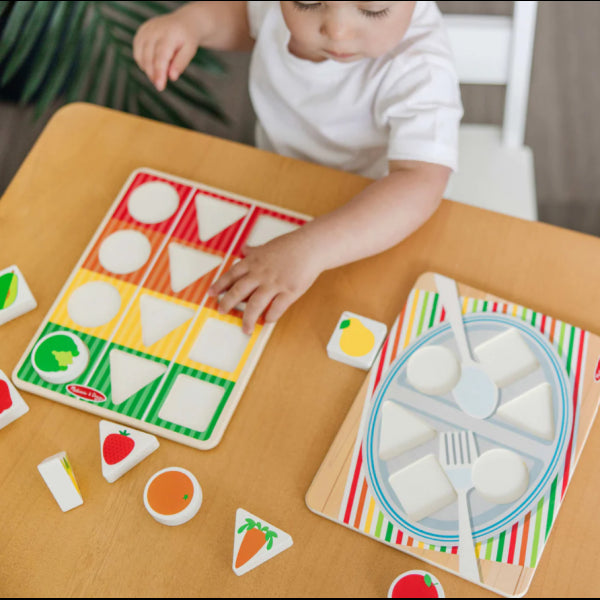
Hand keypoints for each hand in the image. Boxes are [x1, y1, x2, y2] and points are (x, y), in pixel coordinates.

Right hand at [133, 11, 200, 90]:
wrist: (183, 22)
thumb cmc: (187, 40)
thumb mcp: (190, 51)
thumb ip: (181, 63)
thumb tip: (172, 77)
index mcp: (169, 34)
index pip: (161, 56)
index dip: (159, 73)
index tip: (160, 87)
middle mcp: (155, 30)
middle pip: (149, 57)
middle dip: (153, 74)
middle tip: (160, 86)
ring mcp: (146, 30)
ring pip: (140, 56)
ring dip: (148, 70)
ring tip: (158, 75)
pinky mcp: (140, 32)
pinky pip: (137, 52)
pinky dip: (143, 63)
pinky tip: (152, 66)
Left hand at [208, 231, 322, 333]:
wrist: (312, 246)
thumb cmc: (291, 246)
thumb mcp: (268, 246)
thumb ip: (254, 251)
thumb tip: (244, 249)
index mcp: (254, 262)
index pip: (232, 275)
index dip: (220, 285)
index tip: (211, 294)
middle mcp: (261, 273)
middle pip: (239, 291)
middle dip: (227, 303)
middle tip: (221, 311)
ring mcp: (275, 283)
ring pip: (255, 304)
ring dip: (248, 318)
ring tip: (245, 328)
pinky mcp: (290, 291)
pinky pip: (277, 307)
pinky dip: (270, 316)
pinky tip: (266, 321)